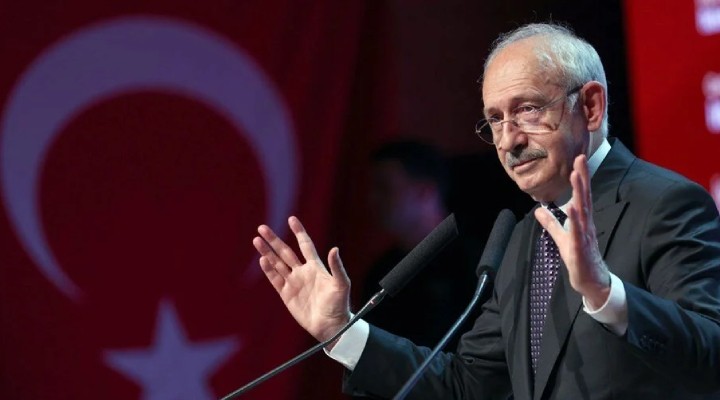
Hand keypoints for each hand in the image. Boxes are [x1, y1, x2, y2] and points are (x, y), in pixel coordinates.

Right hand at [253, 216, 350, 343]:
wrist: (331, 326)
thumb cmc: (339, 305)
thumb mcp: (341, 284)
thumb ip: (337, 267)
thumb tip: (334, 248)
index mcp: (316, 267)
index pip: (305, 245)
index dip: (299, 232)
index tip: (291, 219)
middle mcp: (302, 272)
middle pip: (285, 252)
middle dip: (274, 240)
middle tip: (262, 228)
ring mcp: (293, 283)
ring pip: (277, 264)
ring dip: (267, 252)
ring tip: (257, 240)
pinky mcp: (286, 295)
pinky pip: (275, 280)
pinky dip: (268, 270)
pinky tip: (262, 259)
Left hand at [534, 155, 609, 307]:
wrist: (592, 282)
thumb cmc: (579, 259)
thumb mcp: (562, 238)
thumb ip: (550, 224)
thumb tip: (538, 209)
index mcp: (582, 221)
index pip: (581, 195)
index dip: (580, 177)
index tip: (578, 159)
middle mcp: (586, 225)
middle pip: (584, 197)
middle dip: (582, 177)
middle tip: (580, 157)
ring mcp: (584, 236)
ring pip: (582, 211)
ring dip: (579, 193)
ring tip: (575, 176)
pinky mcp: (580, 249)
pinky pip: (577, 233)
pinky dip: (575, 220)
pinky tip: (572, 208)